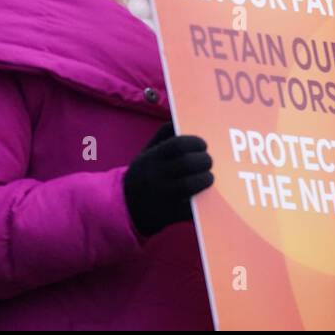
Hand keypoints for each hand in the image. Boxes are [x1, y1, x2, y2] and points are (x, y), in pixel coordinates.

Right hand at [123, 121, 213, 237]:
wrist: (125, 207)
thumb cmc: (144, 174)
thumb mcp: (147, 152)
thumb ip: (164, 134)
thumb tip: (182, 118)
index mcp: (151, 158)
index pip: (177, 144)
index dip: (195, 142)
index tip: (203, 145)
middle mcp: (154, 176)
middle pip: (186, 164)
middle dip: (204, 161)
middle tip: (209, 162)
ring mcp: (160, 197)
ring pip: (189, 186)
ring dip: (205, 180)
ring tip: (209, 178)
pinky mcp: (167, 215)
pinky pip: (189, 209)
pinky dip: (201, 202)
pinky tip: (206, 196)